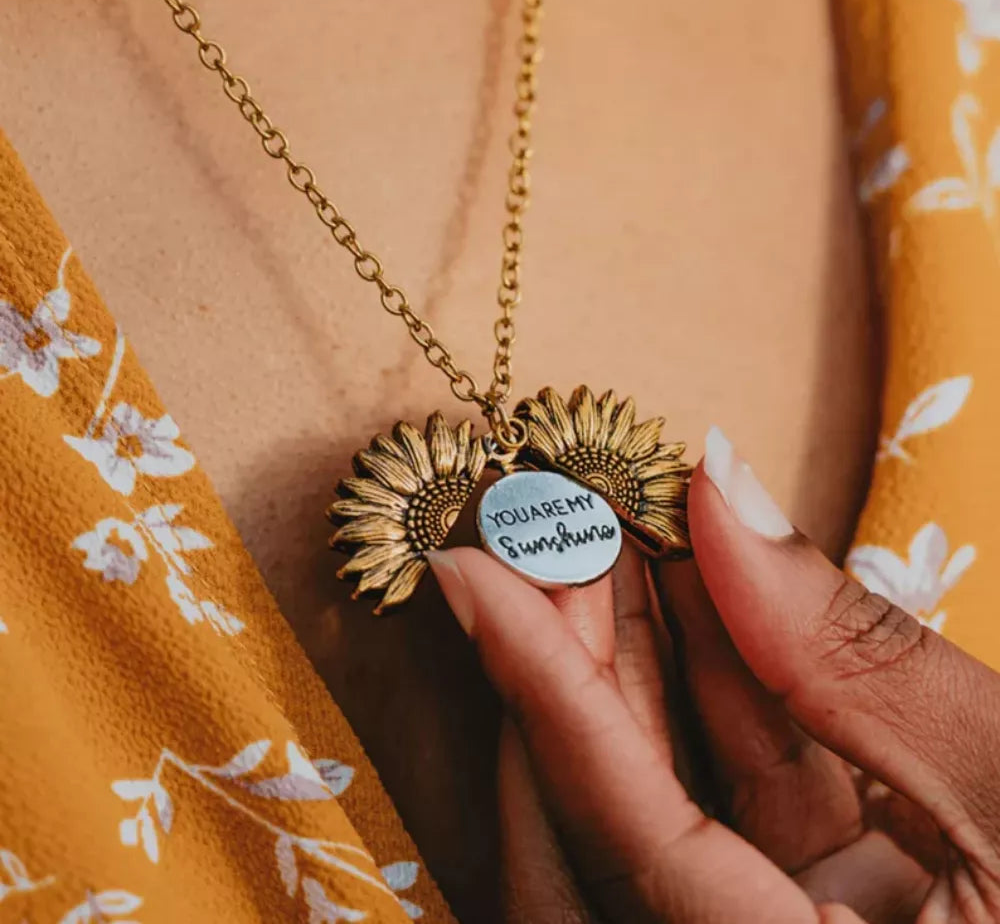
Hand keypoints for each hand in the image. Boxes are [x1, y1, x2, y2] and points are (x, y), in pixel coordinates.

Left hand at [427, 427, 999, 922]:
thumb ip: (858, 653)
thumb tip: (725, 488)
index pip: (625, 835)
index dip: (541, 687)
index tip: (469, 570)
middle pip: (608, 830)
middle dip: (569, 668)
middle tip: (544, 537)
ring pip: (661, 812)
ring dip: (634, 669)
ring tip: (610, 542)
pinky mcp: (824, 917)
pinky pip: (734, 809)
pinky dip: (719, 697)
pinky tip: (700, 593)